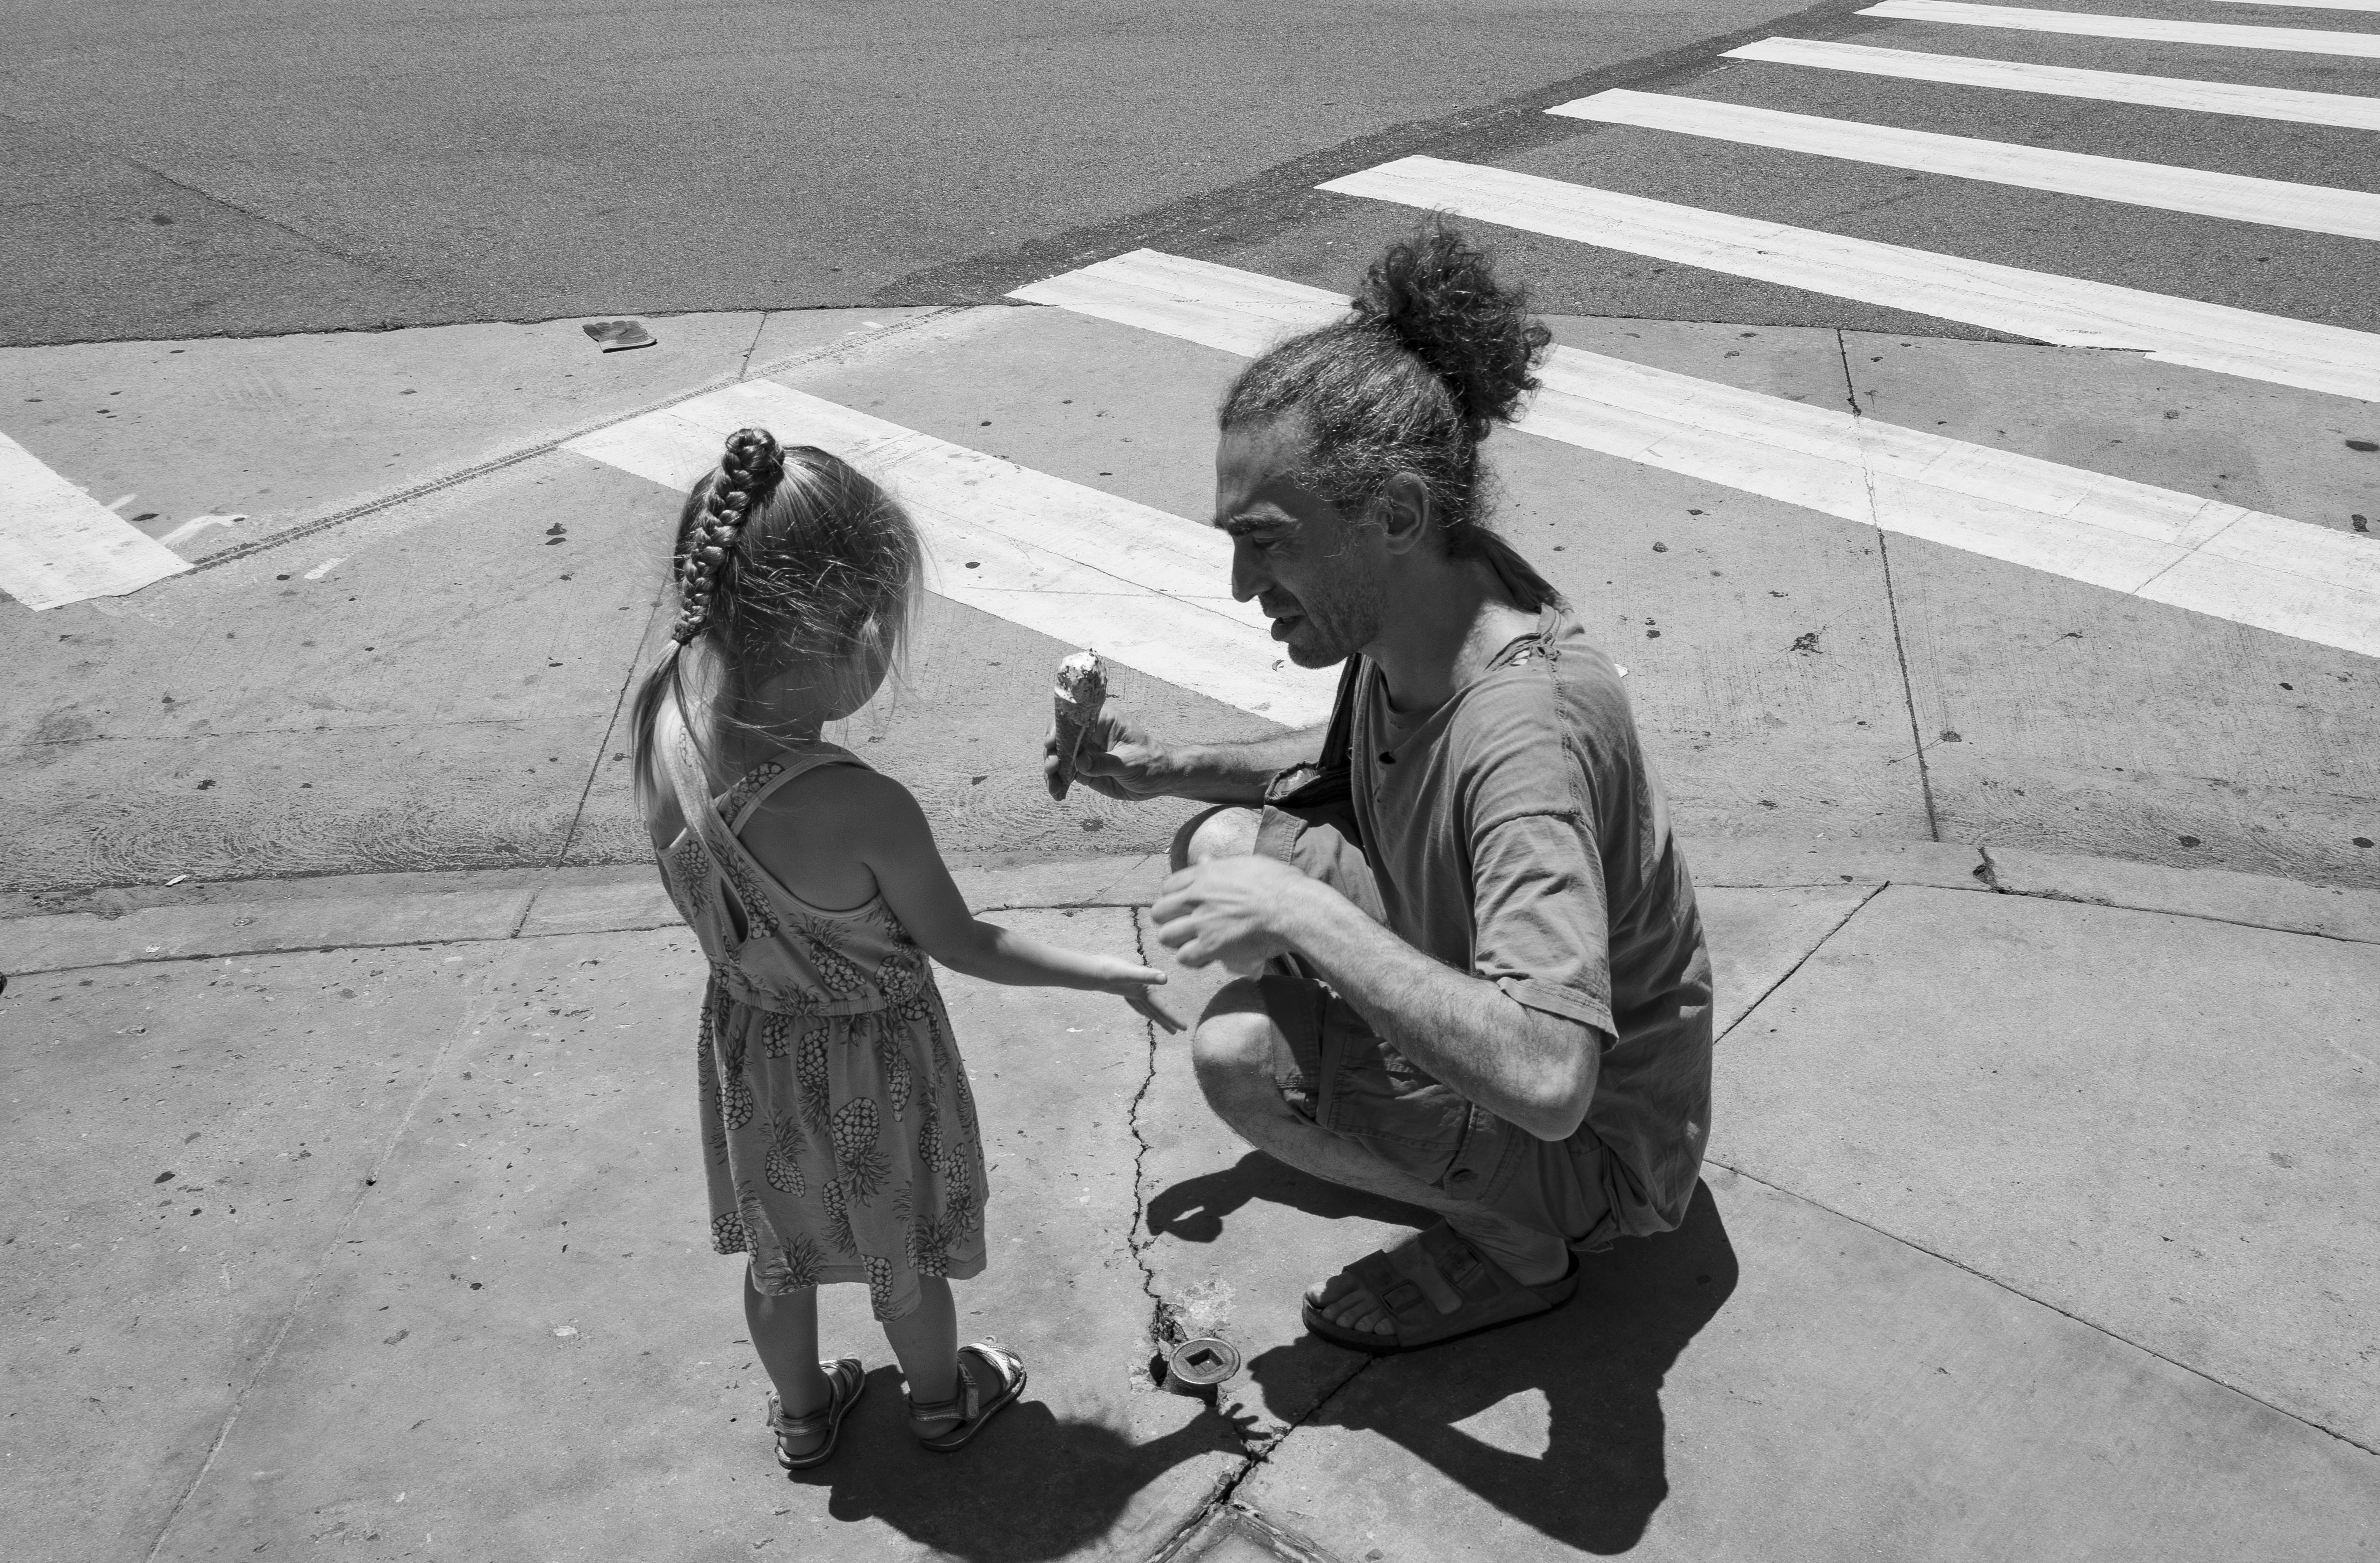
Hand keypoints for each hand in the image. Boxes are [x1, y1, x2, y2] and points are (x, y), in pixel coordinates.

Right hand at [1046, 706, 1175, 802]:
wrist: (1161, 779)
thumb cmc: (1151, 762)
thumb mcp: (1130, 762)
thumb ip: (1104, 762)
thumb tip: (1079, 762)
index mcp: (1103, 721)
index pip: (1074, 719)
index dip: (1058, 729)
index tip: (1050, 743)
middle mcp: (1091, 734)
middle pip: (1061, 739)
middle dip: (1052, 753)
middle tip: (1051, 769)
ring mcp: (1086, 752)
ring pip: (1060, 758)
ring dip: (1052, 771)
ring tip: (1053, 786)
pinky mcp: (1085, 770)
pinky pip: (1066, 774)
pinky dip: (1059, 782)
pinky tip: (1057, 793)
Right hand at [1084, 958, 1183, 1033]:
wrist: (1091, 971)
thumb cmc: (1111, 970)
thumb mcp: (1131, 972)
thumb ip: (1148, 975)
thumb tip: (1165, 978)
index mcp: (1143, 994)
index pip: (1162, 1009)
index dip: (1174, 1018)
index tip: (1185, 1029)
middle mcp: (1137, 995)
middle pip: (1154, 1012)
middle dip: (1165, 1022)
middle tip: (1175, 1032)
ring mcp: (1130, 992)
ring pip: (1145, 1007)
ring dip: (1154, 1014)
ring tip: (1160, 1020)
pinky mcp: (1124, 985)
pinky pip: (1137, 999)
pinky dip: (1142, 1002)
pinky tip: (1140, 998)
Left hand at [1149, 855, 1316, 973]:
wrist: (1293, 908)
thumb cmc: (1279, 885)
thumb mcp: (1246, 865)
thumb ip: (1219, 866)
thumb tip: (1204, 859)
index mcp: (1205, 874)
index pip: (1168, 886)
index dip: (1173, 899)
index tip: (1184, 908)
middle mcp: (1196, 896)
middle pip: (1159, 912)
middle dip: (1170, 921)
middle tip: (1186, 928)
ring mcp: (1202, 922)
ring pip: (1166, 937)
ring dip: (1179, 942)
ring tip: (1195, 945)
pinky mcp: (1211, 946)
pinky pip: (1185, 957)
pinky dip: (1193, 960)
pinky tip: (1206, 957)